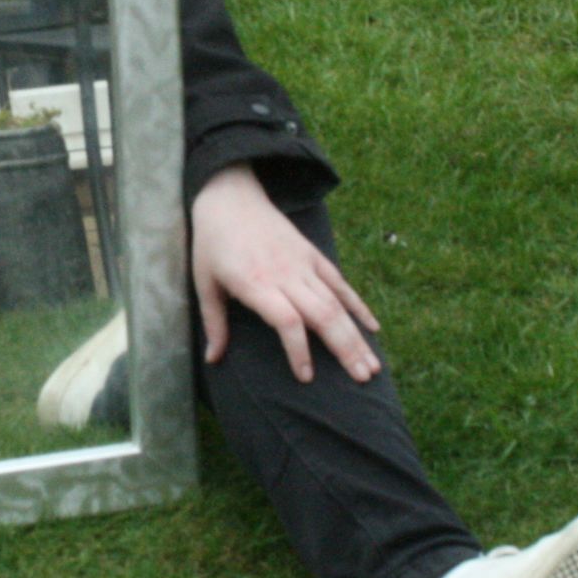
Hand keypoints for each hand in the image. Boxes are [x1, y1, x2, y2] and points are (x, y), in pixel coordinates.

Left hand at [189, 163, 381, 384]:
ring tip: (372, 366)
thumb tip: (212, 360)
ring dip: (356, 335)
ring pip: (337, 303)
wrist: (231, 196)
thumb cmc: (212, 243)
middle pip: (323, 315)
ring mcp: (303, 264)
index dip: (299, 350)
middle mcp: (286, 275)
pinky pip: (340, 284)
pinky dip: (358, 306)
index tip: (307, 377)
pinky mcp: (313, 255)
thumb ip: (213, 322)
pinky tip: (373, 329)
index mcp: (256, 284)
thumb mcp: (204, 282)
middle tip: (363, 380)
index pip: (287, 320)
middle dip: (345, 349)